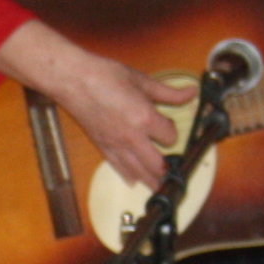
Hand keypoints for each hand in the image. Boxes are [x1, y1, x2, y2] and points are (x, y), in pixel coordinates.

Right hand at [0, 17, 198, 187]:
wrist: (72, 80)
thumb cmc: (103, 76)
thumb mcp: (141, 80)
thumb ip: (169, 92)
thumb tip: (191, 93)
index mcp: (144, 118)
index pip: (170, 137)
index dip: (172, 132)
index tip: (168, 126)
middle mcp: (132, 137)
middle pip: (157, 165)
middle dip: (168, 171)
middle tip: (176, 176)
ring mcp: (115, 144)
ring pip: (138, 172)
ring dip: (151, 181)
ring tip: (161, 188)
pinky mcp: (101, 146)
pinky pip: (118, 168)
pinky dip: (128, 176)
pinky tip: (134, 181)